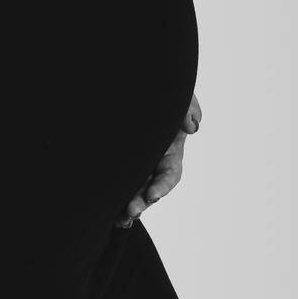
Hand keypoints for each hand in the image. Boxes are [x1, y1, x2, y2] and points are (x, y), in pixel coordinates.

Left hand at [115, 92, 202, 226]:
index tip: (153, 195)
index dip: (162, 186)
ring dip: (128, 206)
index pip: (170, 173)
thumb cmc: (161, 86)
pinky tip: (106, 209)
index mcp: (170, 149)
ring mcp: (135, 162)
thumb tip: (192, 127)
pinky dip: (113, 195)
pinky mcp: (117, 160)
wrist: (129, 79)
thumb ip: (188, 108)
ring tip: (119, 220)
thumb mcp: (180, 94)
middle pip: (149, 188)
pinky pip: (116, 181)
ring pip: (132, 189)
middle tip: (130, 212)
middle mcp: (153, 160)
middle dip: (141, 202)